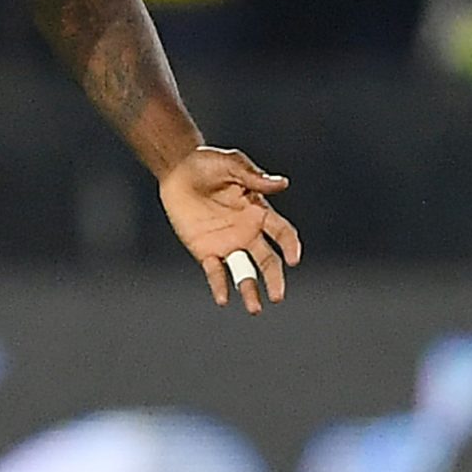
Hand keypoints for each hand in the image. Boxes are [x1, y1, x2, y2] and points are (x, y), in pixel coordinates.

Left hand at [158, 147, 301, 314]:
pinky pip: (215, 272)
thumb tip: (282, 183)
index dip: (290, 245)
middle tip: (278, 296)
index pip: (282, 233)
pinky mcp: (205, 250)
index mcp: (259, 212)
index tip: (293, 259)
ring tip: (255, 308)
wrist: (177, 170)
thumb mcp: (231, 164)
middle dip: (274, 278)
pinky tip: (223, 299)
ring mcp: (227, 243)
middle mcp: (247, 232)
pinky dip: (219, 286)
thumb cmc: (208, 163)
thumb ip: (254, 176)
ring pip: (243, 271)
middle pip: (267, 259)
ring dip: (250, 290)